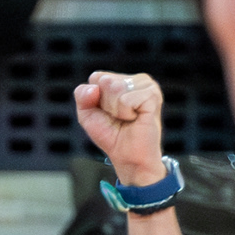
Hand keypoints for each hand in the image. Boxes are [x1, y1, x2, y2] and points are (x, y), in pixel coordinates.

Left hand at [75, 71, 164, 186]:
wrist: (128, 157)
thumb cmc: (111, 135)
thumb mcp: (87, 115)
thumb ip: (82, 96)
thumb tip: (94, 88)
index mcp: (122, 79)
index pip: (96, 77)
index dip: (95, 99)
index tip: (108, 113)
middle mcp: (136, 79)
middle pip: (105, 81)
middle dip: (106, 105)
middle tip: (119, 118)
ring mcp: (147, 85)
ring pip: (115, 88)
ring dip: (116, 110)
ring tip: (128, 119)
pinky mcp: (153, 95)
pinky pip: (125, 99)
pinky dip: (125, 113)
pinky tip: (136, 119)